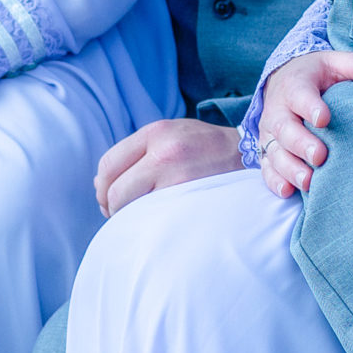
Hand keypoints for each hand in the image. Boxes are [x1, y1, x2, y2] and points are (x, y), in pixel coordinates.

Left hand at [96, 116, 241, 216]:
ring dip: (127, 216)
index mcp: (155, 133)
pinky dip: (147, 220)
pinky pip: (152, 214)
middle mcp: (162, 150)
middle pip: (113, 187)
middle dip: (110, 206)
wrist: (250, 156)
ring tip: (139, 217)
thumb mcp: (174, 134)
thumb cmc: (208, 149)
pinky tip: (156, 220)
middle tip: (119, 214)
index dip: (102, 187)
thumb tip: (101, 184)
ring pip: (128, 204)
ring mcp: (175, 175)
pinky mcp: (188, 196)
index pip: (108, 163)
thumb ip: (140, 152)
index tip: (108, 199)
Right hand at [255, 49, 352, 198]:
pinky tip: (288, 191)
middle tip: (320, 156)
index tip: (325, 118)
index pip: (300, 95)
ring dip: (290, 168)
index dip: (310, 107)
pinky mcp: (268, 151)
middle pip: (285, 129)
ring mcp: (271, 134)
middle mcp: (278, 111)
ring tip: (309, 182)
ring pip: (275, 153)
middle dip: (301, 144)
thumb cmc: (316, 75)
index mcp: (295, 86)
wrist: (284, 81)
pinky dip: (275, 181)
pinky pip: (267, 168)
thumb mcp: (334, 63)